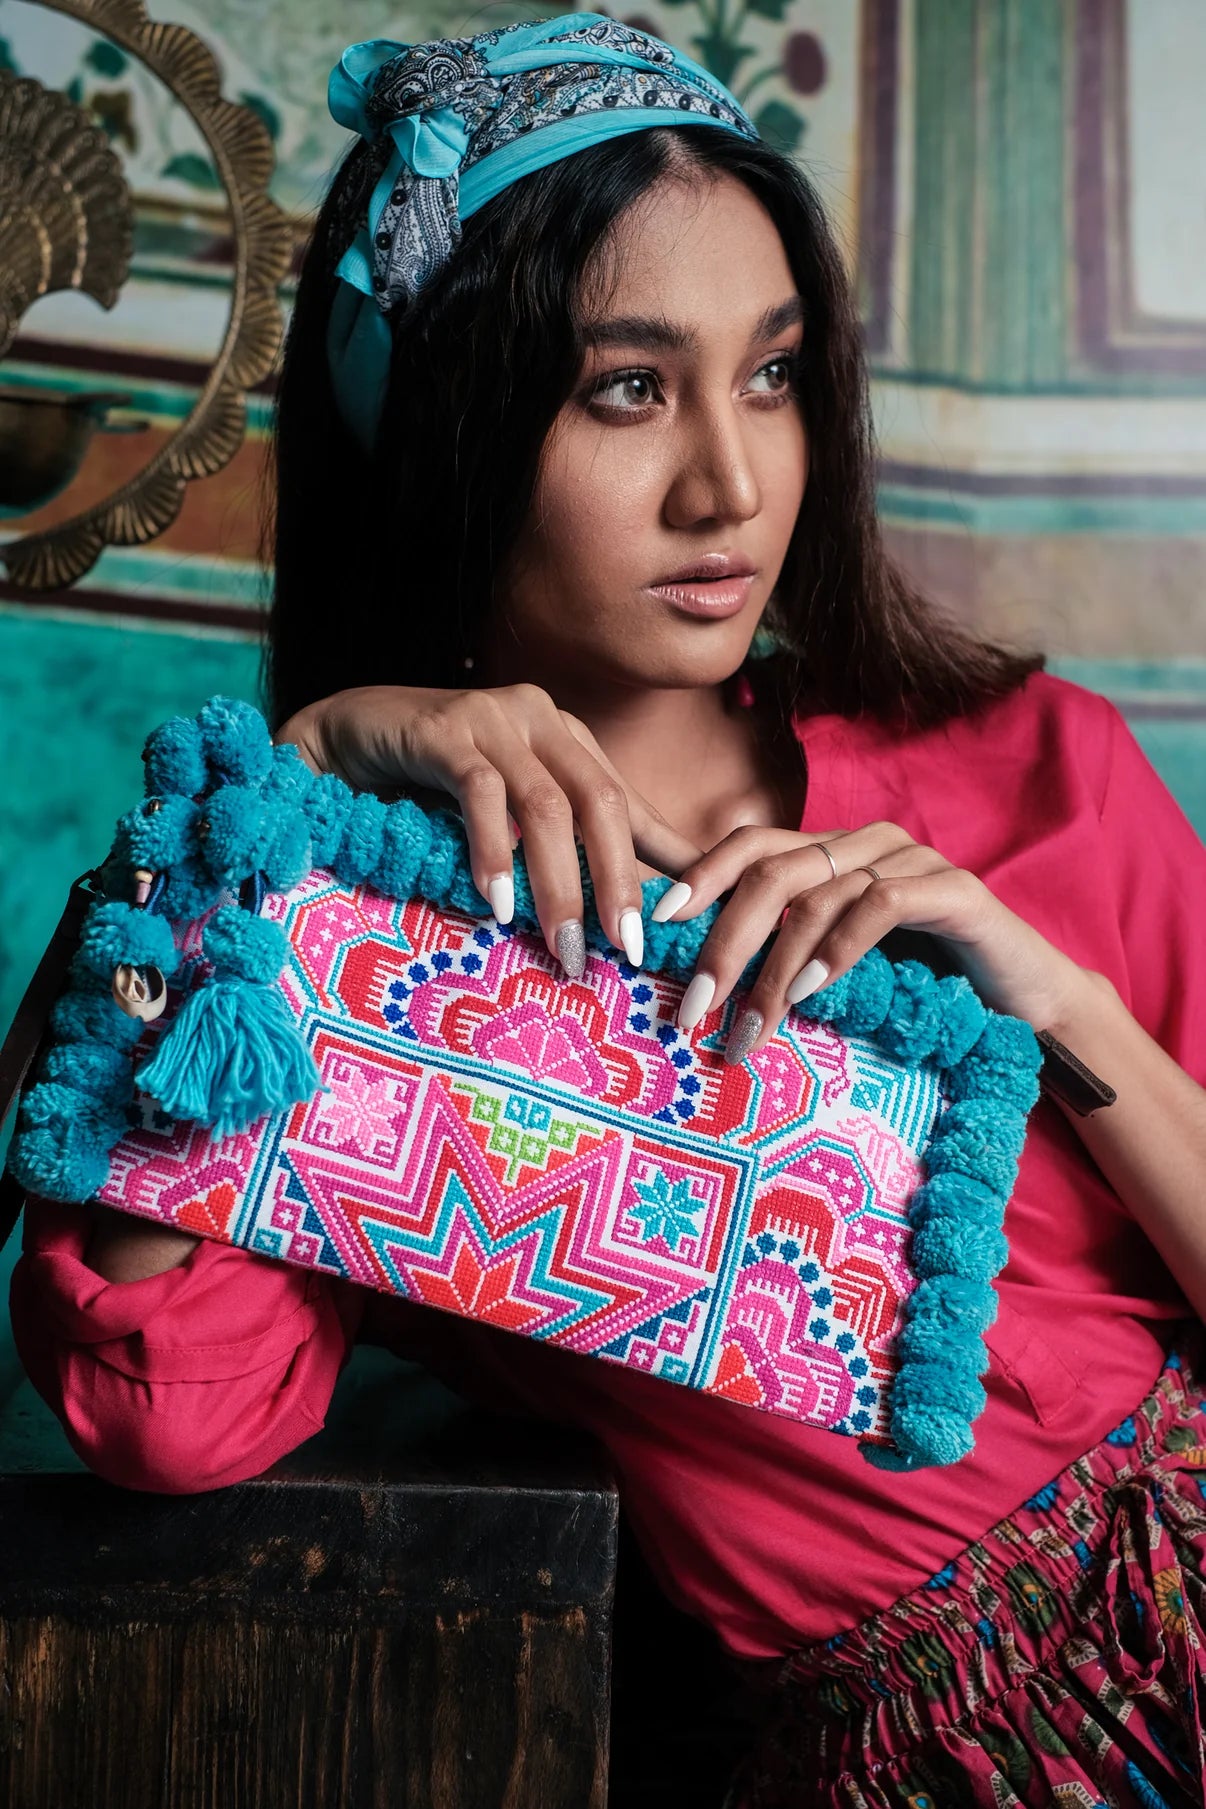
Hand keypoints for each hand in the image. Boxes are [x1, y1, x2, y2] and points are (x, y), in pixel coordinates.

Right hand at [276, 685, 701, 970]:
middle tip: (625, 948)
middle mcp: (539, 719)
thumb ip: (560, 846)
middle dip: (617, 880)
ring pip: (546, 805)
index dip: (665, 858)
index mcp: (567, 738)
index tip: (686, 922)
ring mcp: (492, 719)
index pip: (629, 802)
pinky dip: (494, 851)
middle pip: (601, 801)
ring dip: (558, 883)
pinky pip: (480, 793)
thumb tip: (628, 907)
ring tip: (562, 946)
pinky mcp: (442, 730)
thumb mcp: (507, 818)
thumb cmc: (427, 787)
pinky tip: (496, 903)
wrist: (340, 741)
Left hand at [652, 822, 1091, 1061]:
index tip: (655, 928)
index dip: (698, 879)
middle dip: (722, 942)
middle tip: (692, 1008)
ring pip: (817, 896)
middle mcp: (866, 844)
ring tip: (749, 1028)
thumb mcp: (841, 969)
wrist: (1028, 1003)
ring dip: (775, 969)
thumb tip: (699, 989)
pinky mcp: (954, 891)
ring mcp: (912, 860)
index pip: (750, 847)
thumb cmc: (926, 989)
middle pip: (771, 872)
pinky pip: (879, 906)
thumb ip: (786, 957)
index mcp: (834, 854)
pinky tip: (813, 991)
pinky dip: (838, 949)